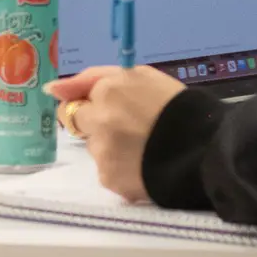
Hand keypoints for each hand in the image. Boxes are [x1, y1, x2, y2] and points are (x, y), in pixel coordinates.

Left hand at [46, 66, 185, 202]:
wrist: (206, 150)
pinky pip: (107, 172)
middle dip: (95, 126)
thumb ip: (91, 79)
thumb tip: (50, 89)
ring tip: (142, 148)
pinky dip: (120, 169)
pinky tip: (143, 165)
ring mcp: (103, 153)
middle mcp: (99, 121)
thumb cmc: (176, 107)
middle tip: (127, 129)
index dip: (90, 105)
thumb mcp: (139, 77)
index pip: (74, 101)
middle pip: (77, 125)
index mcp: (108, 91)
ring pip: (94, 149)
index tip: (109, 110)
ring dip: (109, 148)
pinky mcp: (111, 179)